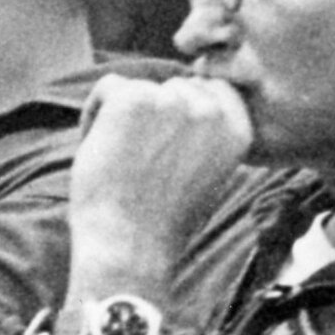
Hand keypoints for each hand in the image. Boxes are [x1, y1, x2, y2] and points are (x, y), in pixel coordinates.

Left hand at [68, 74, 252, 291]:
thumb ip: (207, 134)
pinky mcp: (133, 99)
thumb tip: (183, 98)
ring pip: (141, 87)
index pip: (214, 90)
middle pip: (175, 87)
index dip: (185, 115)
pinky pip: (108, 87)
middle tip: (142, 159)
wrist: (131, 246)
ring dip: (125, 117)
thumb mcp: (209, 174)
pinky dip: (95, 115)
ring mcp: (173, 100)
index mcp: (239, 128)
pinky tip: (101, 151)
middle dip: (156, 115)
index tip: (169, 151)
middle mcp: (212, 109)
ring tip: (121, 161)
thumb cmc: (163, 221)